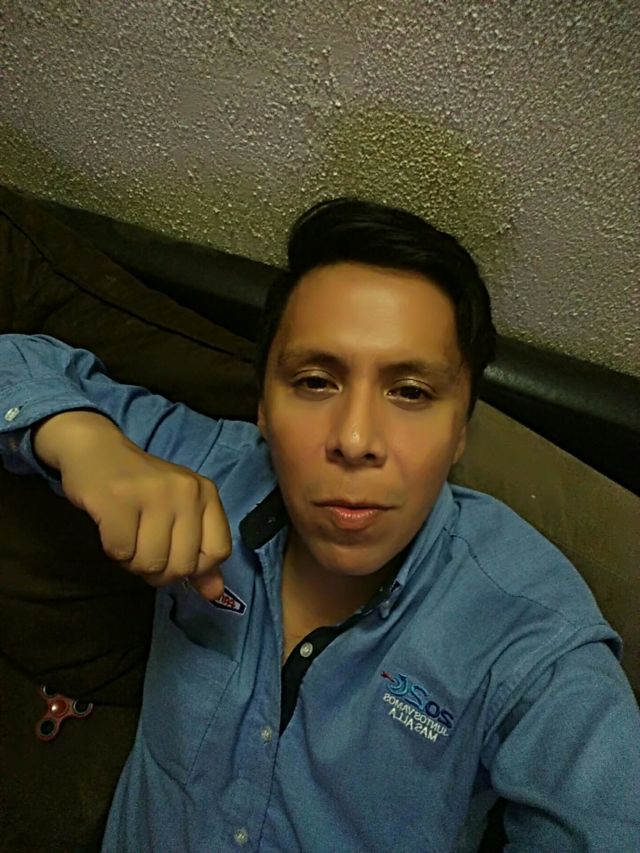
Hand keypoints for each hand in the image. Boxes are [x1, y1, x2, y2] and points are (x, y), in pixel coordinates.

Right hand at [34, 412, 229, 598]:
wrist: (96, 452)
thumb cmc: (141, 488)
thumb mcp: (179, 513)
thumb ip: (200, 553)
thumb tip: (215, 594)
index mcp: (206, 493)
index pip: (217, 552)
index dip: (194, 567)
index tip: (174, 556)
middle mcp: (186, 490)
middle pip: (181, 565)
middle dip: (158, 570)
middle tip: (143, 547)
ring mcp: (153, 493)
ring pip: (150, 563)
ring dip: (133, 562)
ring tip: (127, 537)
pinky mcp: (117, 499)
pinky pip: (121, 552)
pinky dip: (113, 551)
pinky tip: (111, 529)